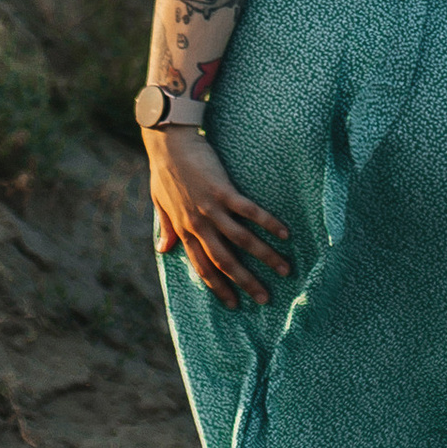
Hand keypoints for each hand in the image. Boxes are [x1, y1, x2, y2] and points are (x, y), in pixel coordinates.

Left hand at [146, 131, 293, 306]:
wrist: (167, 142)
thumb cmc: (164, 170)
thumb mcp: (160, 203)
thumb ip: (167, 228)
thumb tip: (162, 250)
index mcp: (185, 230)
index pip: (203, 268)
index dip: (219, 288)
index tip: (234, 305)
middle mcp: (198, 225)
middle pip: (226, 261)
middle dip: (247, 283)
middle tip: (266, 299)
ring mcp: (211, 208)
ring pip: (242, 240)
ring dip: (265, 257)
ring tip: (285, 269)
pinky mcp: (222, 191)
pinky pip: (249, 212)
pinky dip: (267, 223)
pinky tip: (284, 233)